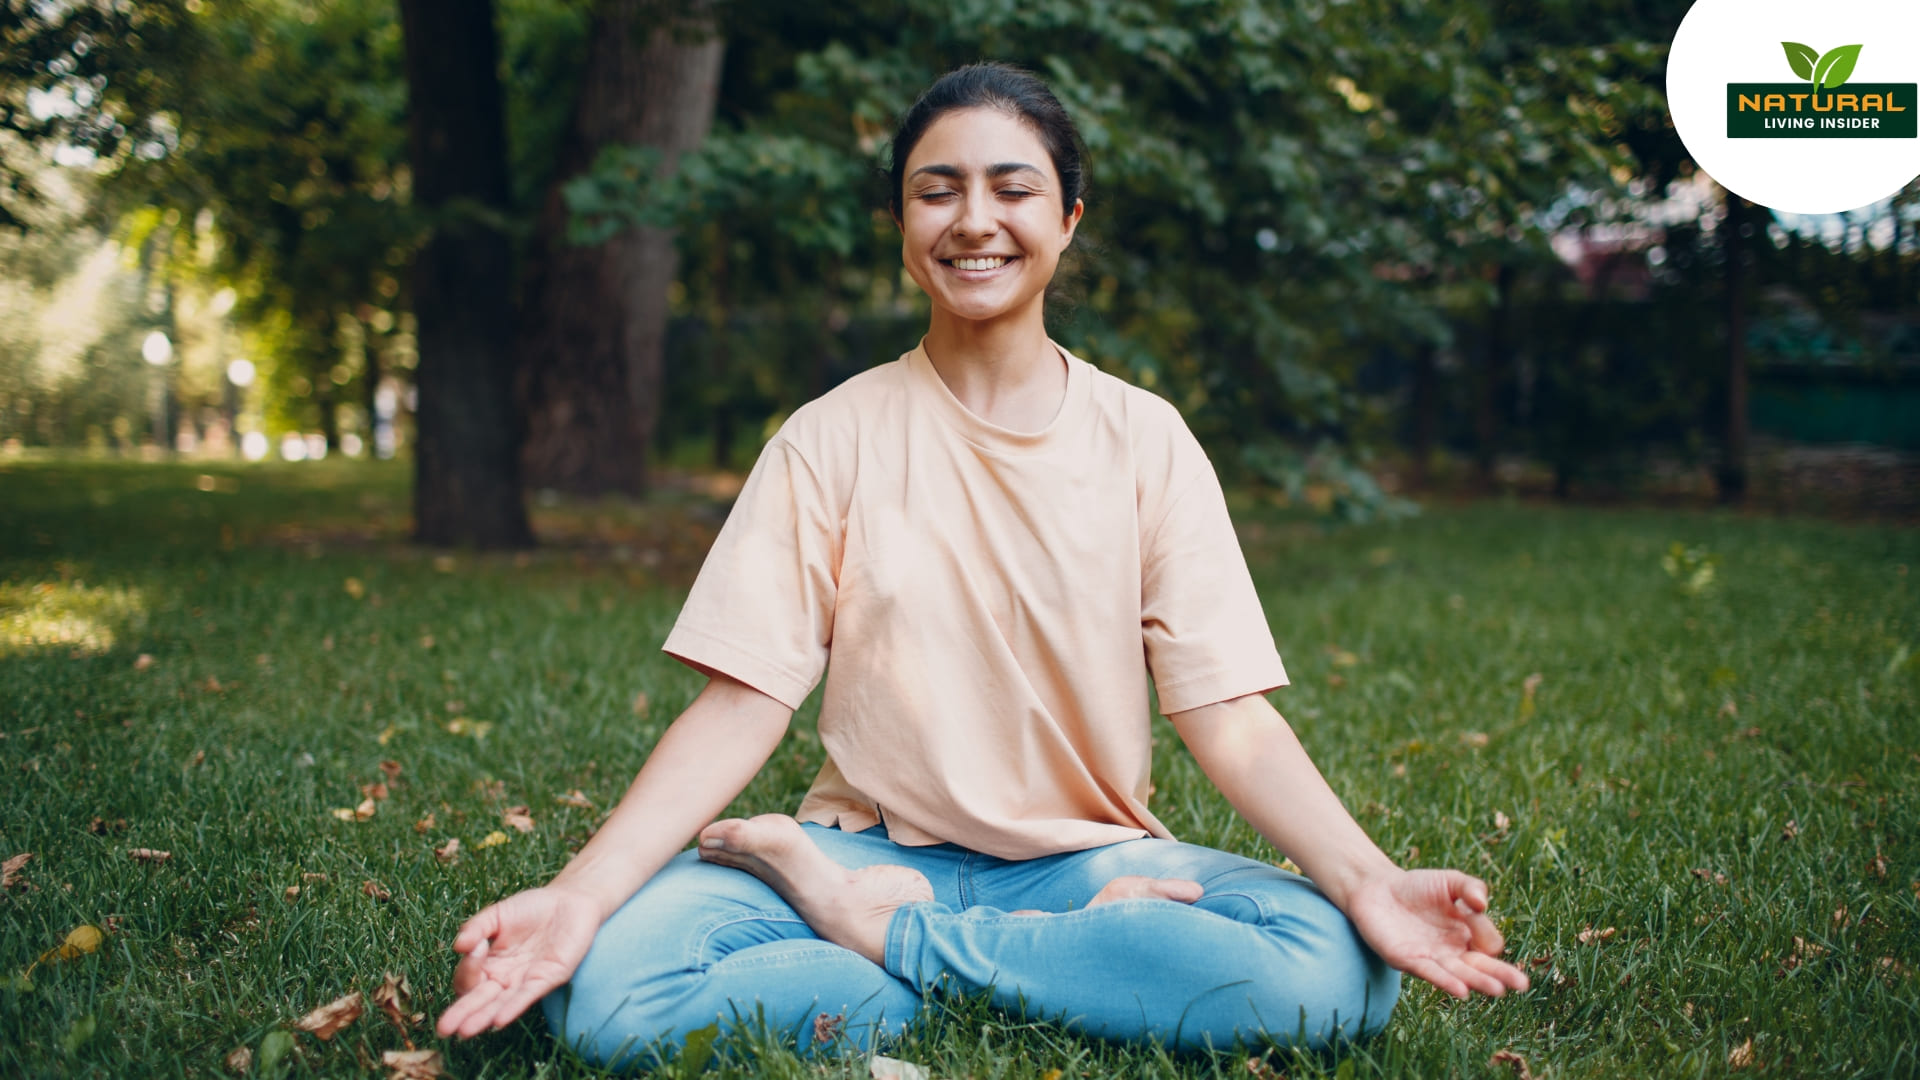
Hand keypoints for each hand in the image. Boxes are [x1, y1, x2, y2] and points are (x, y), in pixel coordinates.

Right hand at [435, 885, 602, 1037]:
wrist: (571, 900)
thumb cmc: (533, 907)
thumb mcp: (498, 914)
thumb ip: (476, 927)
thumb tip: (457, 946)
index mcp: (490, 963)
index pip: (469, 977)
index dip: (468, 967)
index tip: (476, 945)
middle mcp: (505, 977)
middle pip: (479, 999)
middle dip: (461, 1013)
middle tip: (443, 1029)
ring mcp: (526, 980)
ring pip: (500, 1004)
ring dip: (483, 1017)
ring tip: (465, 1032)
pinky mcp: (548, 978)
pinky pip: (527, 996)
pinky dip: (513, 1008)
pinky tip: (499, 1020)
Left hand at [1344, 868, 1529, 998]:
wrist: (1376, 888)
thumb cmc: (1418, 886)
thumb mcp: (1450, 881)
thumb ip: (1471, 887)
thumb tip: (1483, 904)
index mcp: (1467, 934)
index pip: (1489, 943)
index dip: (1487, 933)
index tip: (1476, 913)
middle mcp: (1452, 951)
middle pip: (1480, 966)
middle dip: (1501, 975)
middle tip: (1521, 984)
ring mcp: (1431, 958)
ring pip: (1459, 974)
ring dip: (1478, 982)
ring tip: (1497, 990)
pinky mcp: (1408, 960)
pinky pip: (1430, 974)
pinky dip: (1446, 982)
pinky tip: (1462, 990)